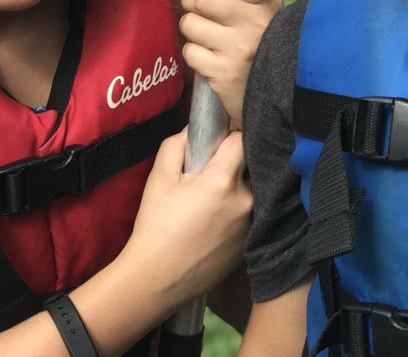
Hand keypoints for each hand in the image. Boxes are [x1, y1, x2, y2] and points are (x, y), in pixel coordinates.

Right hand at [121, 129, 252, 305]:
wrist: (157, 278)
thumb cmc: (155, 227)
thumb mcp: (159, 178)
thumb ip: (178, 144)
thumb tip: (196, 129)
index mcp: (223, 181)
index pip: (241, 140)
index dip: (228, 135)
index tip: (217, 141)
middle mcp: (246, 201)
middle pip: (248, 165)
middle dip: (232, 163)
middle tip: (208, 173)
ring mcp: (252, 224)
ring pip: (250, 190)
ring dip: (236, 188)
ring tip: (209, 201)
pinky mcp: (251, 243)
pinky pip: (250, 214)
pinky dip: (236, 211)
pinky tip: (214, 222)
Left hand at [179, 0, 281, 120]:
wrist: (280, 89)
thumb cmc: (263, 37)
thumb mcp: (261, 6)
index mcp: (265, 3)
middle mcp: (254, 25)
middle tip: (196, 5)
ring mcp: (238, 51)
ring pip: (190, 24)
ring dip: (191, 27)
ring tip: (206, 33)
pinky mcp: (223, 74)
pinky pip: (190, 52)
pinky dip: (194, 52)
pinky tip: (210, 55)